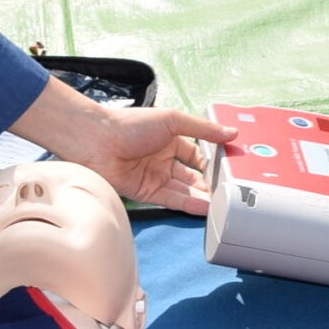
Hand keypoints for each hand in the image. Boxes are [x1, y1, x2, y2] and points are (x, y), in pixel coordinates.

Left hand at [14, 79, 231, 215]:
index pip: (197, 154)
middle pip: (192, 175)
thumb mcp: (173, 120)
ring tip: (221, 204)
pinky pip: (171, 199)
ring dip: (201, 197)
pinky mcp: (146, 193)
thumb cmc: (132, 124)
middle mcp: (163, 159)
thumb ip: (203, 129)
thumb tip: (232, 133)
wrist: (96, 141)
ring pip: (184, 189)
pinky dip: (188, 204)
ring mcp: (155, 177)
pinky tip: (204, 207)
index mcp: (170, 139)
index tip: (230, 169)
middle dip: (209, 184)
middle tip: (229, 193)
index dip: (212, 162)